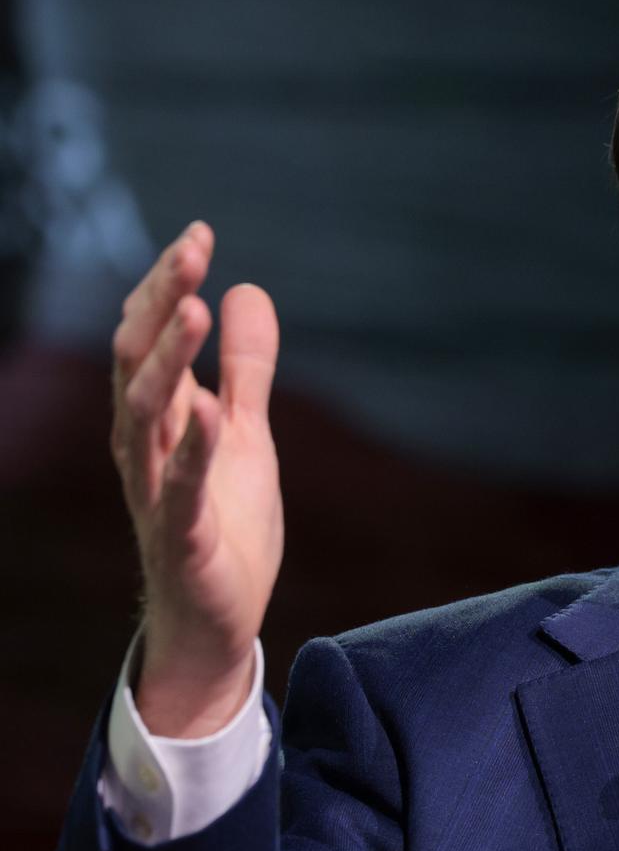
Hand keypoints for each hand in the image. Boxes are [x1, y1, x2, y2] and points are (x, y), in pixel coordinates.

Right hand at [110, 222, 283, 737]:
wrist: (219, 616)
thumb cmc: (223, 520)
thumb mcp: (246, 431)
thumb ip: (246, 368)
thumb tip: (245, 290)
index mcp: (158, 416)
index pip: (149, 337)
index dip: (167, 285)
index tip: (198, 234)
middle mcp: (144, 445)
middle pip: (138, 360)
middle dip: (159, 302)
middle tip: (190, 249)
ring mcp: (155, 490)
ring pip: (145, 414)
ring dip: (166, 360)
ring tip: (191, 309)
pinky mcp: (180, 535)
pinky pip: (176, 489)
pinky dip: (191, 450)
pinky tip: (208, 414)